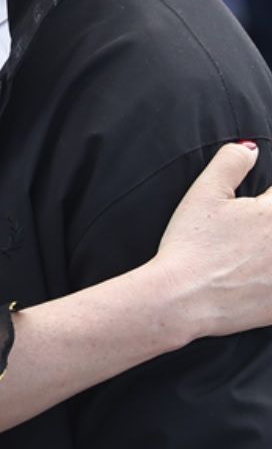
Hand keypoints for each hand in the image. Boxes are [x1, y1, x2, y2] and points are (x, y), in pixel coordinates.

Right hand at [150, 141, 271, 339]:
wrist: (184, 299)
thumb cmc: (191, 247)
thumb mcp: (203, 195)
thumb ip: (230, 164)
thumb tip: (251, 149)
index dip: (267, 199)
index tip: (259, 204)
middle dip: (267, 222)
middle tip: (251, 231)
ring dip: (270, 248)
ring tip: (254, 250)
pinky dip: (270, 279)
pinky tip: (259, 275)